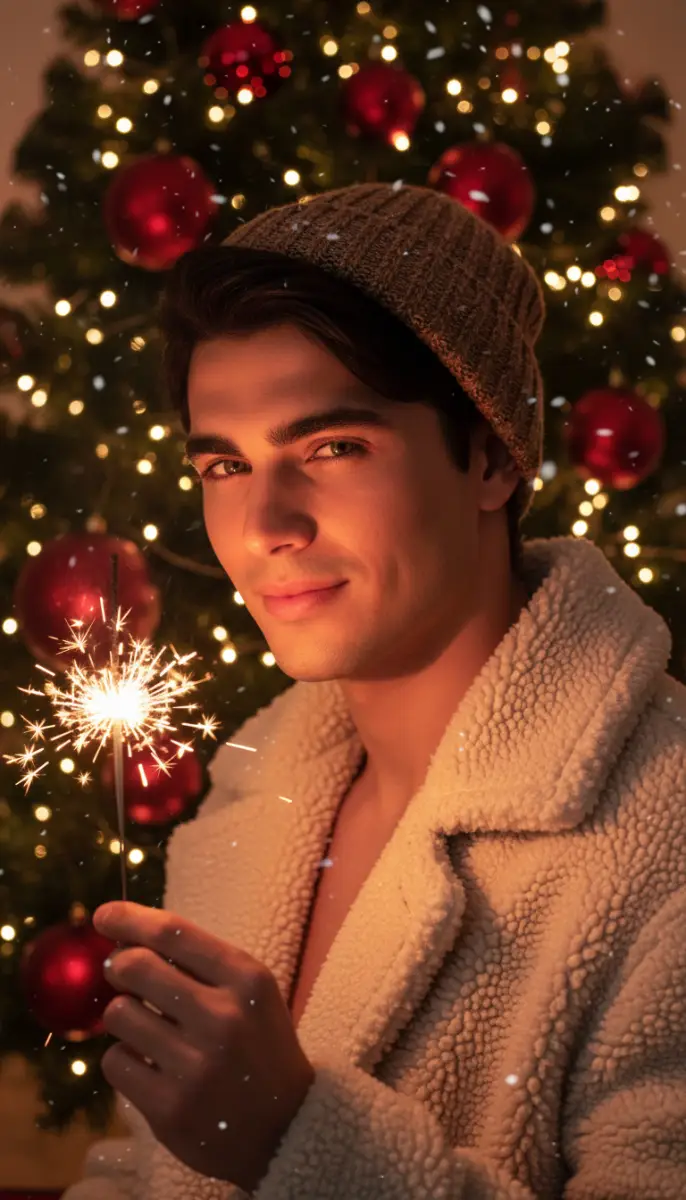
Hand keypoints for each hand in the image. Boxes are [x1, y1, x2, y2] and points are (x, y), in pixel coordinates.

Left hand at [94, 901, 315, 1193]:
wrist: (287, 1128)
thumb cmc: (259, 1047)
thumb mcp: (250, 994)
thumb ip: (200, 964)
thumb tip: (128, 940)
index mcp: (246, 980)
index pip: (173, 932)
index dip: (130, 919)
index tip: (104, 916)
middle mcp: (223, 1017)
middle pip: (136, 967)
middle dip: (119, 966)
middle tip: (122, 975)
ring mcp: (195, 1065)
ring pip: (119, 1015)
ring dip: (124, 1017)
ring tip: (147, 1029)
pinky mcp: (170, 1109)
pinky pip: (116, 1062)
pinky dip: (124, 1059)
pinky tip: (149, 1065)